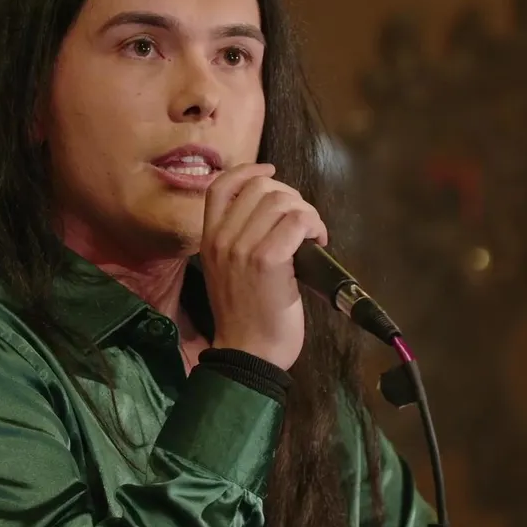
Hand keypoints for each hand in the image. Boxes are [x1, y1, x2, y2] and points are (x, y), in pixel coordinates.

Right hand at [200, 163, 327, 370]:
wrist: (249, 354)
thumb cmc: (245, 318)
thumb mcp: (226, 273)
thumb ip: (238, 241)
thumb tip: (272, 214)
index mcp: (208, 240)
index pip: (221, 186)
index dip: (249, 171)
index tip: (270, 173)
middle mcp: (222, 239)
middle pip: (259, 187)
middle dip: (290, 197)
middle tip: (302, 223)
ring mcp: (243, 248)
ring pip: (282, 200)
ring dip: (306, 212)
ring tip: (312, 236)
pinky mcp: (268, 260)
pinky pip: (298, 221)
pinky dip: (314, 226)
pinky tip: (318, 243)